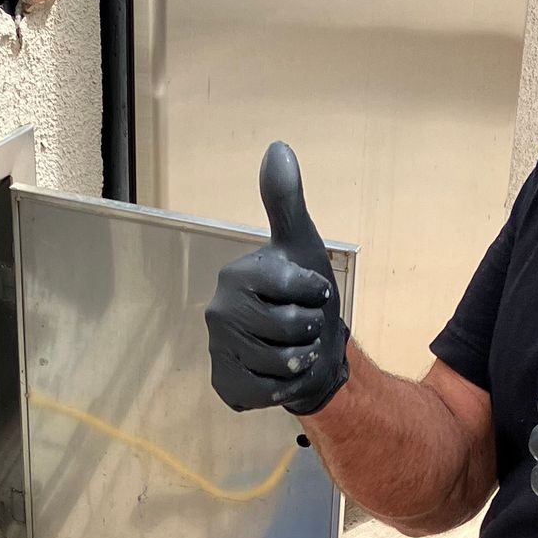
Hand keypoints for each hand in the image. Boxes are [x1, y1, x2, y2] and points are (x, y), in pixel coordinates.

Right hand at [205, 142, 350, 416]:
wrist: (305, 351)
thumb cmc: (303, 294)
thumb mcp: (301, 245)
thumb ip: (286, 201)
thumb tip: (277, 147)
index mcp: (237, 276)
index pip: (298, 288)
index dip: (318, 294)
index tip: (313, 292)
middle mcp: (219, 311)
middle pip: (292, 327)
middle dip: (312, 329)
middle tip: (304, 325)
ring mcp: (219, 350)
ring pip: (284, 362)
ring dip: (303, 359)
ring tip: (296, 350)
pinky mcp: (226, 386)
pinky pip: (270, 391)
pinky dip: (286, 386)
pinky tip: (281, 374)